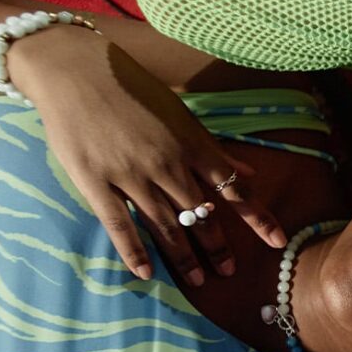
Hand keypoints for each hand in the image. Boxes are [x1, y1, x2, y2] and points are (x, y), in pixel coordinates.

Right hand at [12, 27, 285, 283]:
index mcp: (191, 144)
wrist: (75, 71)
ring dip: (185, 257)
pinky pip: (118, 223)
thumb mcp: (180, 112)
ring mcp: (131, 174)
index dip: (256, 216)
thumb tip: (248, 172)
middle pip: (201, 213)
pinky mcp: (95, 182)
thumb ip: (213, 148)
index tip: (276, 241)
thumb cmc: (131, 88)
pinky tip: (145, 273)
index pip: (233, 188)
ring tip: (200, 281)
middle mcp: (167, 163)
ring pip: (166, 224)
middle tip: (230, 271)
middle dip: (218, 245)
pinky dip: (133, 250)